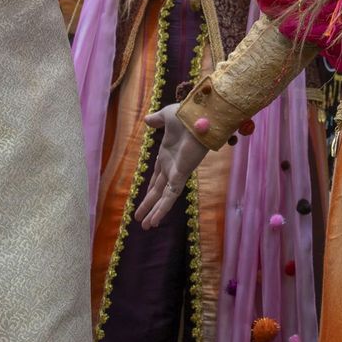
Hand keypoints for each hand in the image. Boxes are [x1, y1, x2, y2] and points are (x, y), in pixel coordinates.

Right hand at [134, 102, 207, 228]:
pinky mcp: (181, 175)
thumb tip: (147, 120)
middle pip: (157, 190)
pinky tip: (155, 220)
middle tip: (140, 219)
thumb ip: (157, 120)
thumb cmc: (187, 114)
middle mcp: (171, 166)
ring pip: (163, 197)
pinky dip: (163, 208)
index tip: (145, 195)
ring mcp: (177, 172)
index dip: (151, 186)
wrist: (201, 115)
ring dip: (154, 211)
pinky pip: (170, 196)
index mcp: (167, 154)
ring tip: (146, 227)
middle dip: (149, 204)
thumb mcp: (167, 116)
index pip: (157, 175)